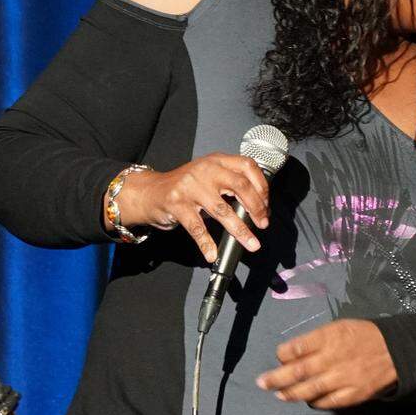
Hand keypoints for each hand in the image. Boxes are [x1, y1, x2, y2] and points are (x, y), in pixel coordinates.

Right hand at [112, 153, 268, 262]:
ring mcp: (190, 186)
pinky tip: (213, 254)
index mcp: (217, 160)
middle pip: (240, 186)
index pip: (248, 166)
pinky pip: (197, 227)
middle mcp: (205, 169)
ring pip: (222, 210)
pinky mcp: (177, 204)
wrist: (150, 191)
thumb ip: (231, 183)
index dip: (262, 187)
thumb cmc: (186, 187)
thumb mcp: (210, 175)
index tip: (266, 206)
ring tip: (251, 243)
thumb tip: (259, 207)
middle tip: (263, 223)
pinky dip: (206, 243)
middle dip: (256, 207)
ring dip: (240, 230)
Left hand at [256, 319, 397, 408]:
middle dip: (276, 378)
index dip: (283, 353)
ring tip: (279, 395)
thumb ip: (316, 340)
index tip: (279, 356)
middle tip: (261, 383)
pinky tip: (308, 400)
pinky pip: (327, 402)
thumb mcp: (340, 327)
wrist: (396, 351)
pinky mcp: (352, 394)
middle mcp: (334, 358)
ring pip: (309, 390)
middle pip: (298, 371)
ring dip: (291, 394)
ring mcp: (343, 378)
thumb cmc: (363, 336)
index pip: (297, 347)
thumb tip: (291, 354)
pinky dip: (315, 402)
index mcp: (330, 337)